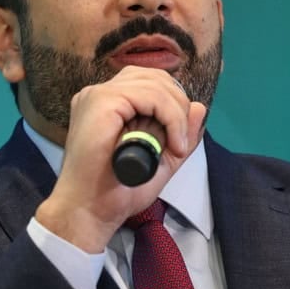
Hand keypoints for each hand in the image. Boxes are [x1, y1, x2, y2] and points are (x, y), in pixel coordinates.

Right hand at [34, 66, 206, 252]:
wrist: (90, 212)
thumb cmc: (116, 191)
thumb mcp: (160, 159)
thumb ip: (180, 134)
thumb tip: (199, 106)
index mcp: (108, 102)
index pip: (149, 82)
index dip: (173, 104)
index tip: (179, 141)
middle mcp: (101, 92)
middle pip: (154, 76)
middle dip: (178, 105)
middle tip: (181, 141)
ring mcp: (99, 94)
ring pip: (155, 84)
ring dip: (176, 114)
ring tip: (177, 145)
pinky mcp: (103, 101)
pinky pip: (150, 95)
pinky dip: (170, 117)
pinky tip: (173, 143)